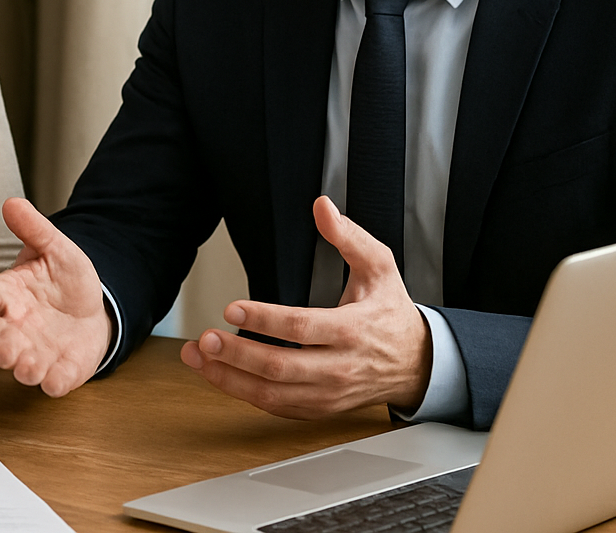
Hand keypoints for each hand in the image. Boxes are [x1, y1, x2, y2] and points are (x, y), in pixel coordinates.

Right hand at [0, 198, 109, 395]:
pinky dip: (54, 383)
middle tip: (2, 350)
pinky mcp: (60, 370)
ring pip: (23, 366)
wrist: (94, 308)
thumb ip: (34, 229)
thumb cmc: (64, 279)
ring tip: (29, 367)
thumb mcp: (54, 248)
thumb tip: (12, 203)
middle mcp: (16, 328)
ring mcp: (37, 352)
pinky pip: (54, 381)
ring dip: (24, 368)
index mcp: (8, 296)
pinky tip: (56, 381)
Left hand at [180, 196, 431, 417]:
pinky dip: (244, 394)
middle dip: (237, 354)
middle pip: (281, 367)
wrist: (418, 364)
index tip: (231, 308)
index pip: (302, 328)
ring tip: (197, 358)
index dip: (264, 319)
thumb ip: (350, 237)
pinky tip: (218, 375)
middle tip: (205, 338)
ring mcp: (329, 393)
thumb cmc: (391, 313)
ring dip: (229, 378)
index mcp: (353, 330)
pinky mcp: (320, 408)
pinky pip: (277, 407)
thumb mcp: (380, 267)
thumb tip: (322, 207)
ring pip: (273, 394)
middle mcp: (340, 367)